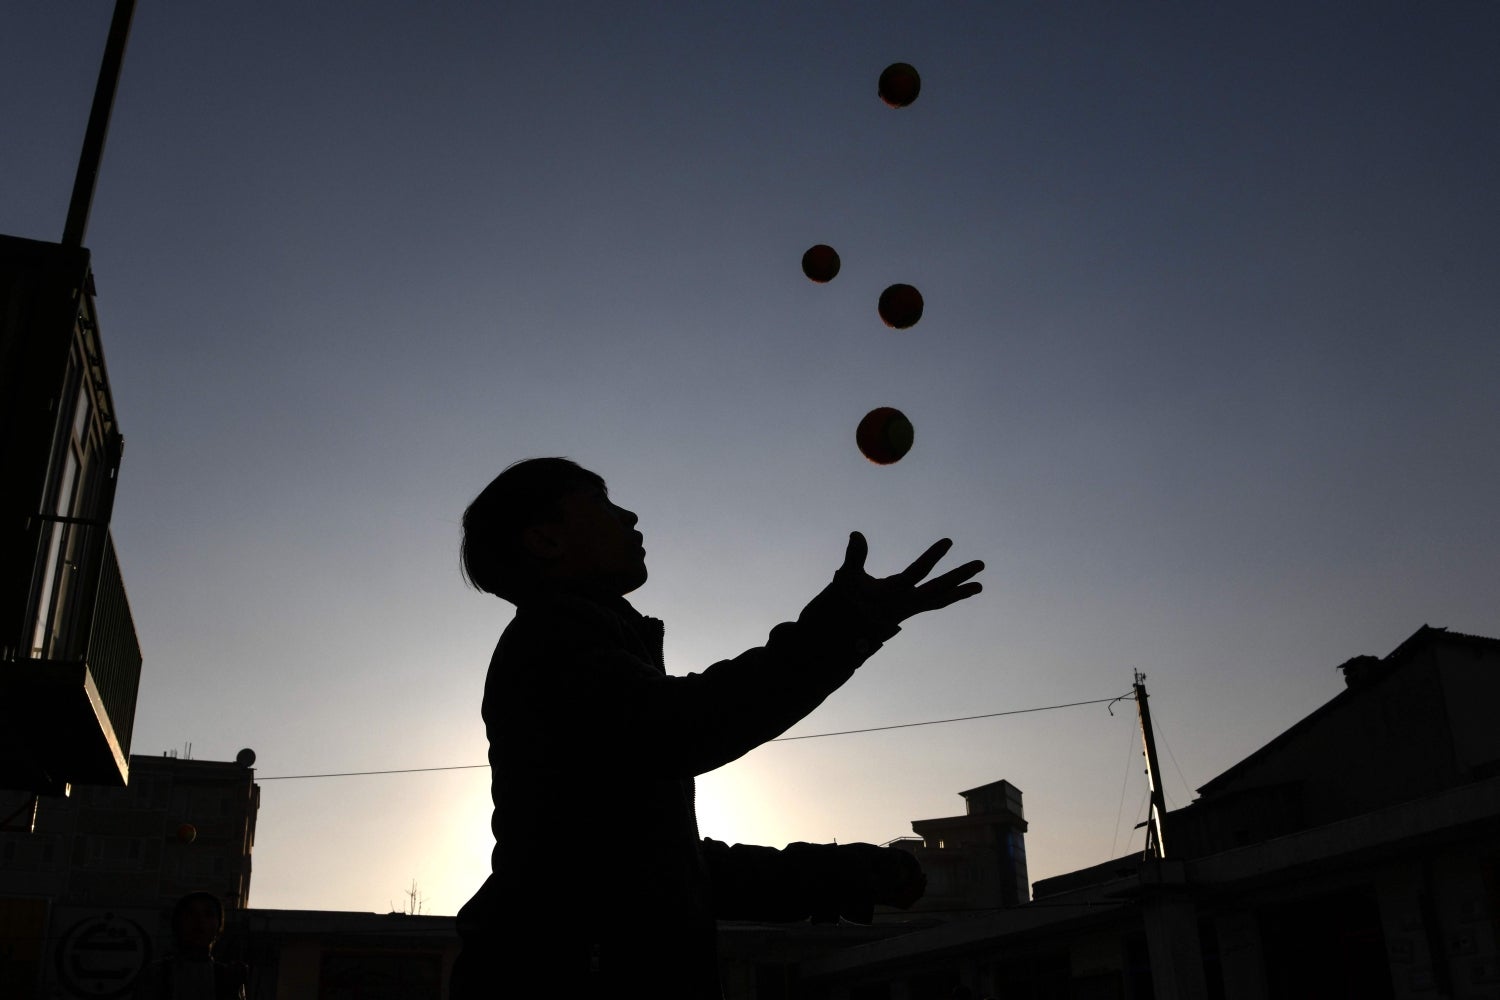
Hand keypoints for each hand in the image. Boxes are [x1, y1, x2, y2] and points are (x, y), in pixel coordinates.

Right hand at [837, 532, 982, 626]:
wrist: (848, 628)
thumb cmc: (848, 598)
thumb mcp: (847, 576)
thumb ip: (854, 556)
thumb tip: (857, 534)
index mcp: (891, 594)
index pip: (917, 573)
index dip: (932, 557)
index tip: (949, 542)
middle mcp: (905, 604)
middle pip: (938, 590)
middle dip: (959, 576)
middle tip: (980, 564)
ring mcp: (910, 609)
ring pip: (940, 600)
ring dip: (960, 592)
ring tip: (980, 585)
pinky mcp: (912, 609)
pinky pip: (936, 603)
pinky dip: (950, 597)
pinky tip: (962, 590)